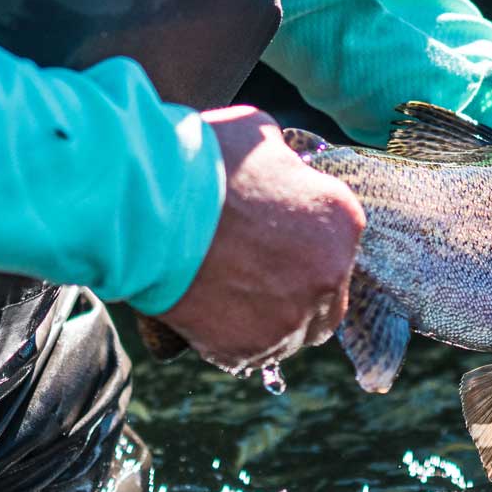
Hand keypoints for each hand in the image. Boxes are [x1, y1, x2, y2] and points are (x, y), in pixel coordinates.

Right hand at [150, 106, 363, 372]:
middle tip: (259, 269)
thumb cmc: (204, 164)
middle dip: (300, 283)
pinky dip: (232, 335)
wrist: (150, 211)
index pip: (337, 236)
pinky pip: (251, 351)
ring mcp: (291, 320)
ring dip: (270, 315)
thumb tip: (281, 170)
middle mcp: (330, 275)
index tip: (274, 233)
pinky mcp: (250, 351)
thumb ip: (285, 164)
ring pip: (293, 329)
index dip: (304, 234)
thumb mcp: (260, 139)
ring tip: (229, 290)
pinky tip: (209, 308)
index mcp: (341, 219)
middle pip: (328, 292)